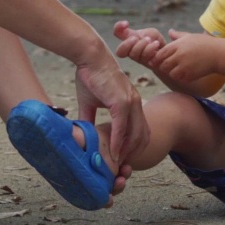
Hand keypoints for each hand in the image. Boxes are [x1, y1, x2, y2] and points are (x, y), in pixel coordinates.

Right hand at [73, 47, 148, 176]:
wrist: (90, 57)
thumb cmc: (90, 76)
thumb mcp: (91, 102)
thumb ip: (90, 119)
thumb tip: (82, 134)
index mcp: (132, 103)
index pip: (140, 130)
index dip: (133, 147)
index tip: (122, 159)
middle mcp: (136, 104)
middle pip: (142, 136)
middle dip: (133, 154)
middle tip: (122, 167)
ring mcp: (131, 103)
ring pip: (135, 135)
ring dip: (127, 152)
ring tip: (117, 165)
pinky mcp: (121, 102)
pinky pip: (122, 129)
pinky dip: (119, 143)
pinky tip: (113, 154)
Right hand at [113, 20, 166, 67]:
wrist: (168, 52)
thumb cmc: (156, 41)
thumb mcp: (150, 33)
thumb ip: (142, 33)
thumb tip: (137, 36)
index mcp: (129, 40)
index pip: (117, 33)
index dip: (118, 28)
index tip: (126, 23)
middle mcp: (131, 51)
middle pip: (119, 51)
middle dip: (127, 43)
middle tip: (136, 38)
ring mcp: (139, 59)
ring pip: (133, 54)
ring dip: (141, 45)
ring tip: (150, 40)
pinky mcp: (148, 64)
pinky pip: (145, 59)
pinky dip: (151, 49)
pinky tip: (157, 43)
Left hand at [154, 29, 219, 83]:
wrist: (219, 54)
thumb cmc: (205, 43)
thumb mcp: (191, 36)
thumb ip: (178, 35)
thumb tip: (169, 31)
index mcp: (177, 45)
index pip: (160, 54)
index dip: (158, 58)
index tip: (162, 59)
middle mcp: (179, 56)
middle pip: (163, 65)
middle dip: (165, 66)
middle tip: (171, 65)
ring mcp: (185, 67)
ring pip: (171, 74)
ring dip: (173, 73)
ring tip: (180, 69)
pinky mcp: (190, 75)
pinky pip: (180, 79)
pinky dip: (182, 78)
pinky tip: (187, 73)